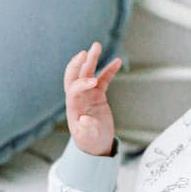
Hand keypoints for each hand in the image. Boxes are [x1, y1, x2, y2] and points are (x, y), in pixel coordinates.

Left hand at [64, 41, 121, 156]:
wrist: (96, 146)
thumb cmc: (90, 143)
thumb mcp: (88, 139)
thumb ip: (86, 130)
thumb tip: (84, 119)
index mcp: (73, 108)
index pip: (73, 90)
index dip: (81, 84)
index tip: (93, 82)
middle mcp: (78, 99)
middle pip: (74, 77)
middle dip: (77, 64)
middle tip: (85, 53)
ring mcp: (88, 96)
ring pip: (88, 74)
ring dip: (91, 60)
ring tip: (97, 45)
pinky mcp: (97, 96)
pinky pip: (103, 79)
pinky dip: (109, 71)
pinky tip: (117, 61)